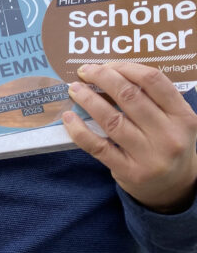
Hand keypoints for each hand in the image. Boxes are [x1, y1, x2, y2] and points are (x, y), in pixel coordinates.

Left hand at [63, 63, 196, 212]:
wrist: (174, 188)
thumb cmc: (167, 143)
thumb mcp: (174, 120)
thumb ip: (153, 99)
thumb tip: (110, 71)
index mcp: (183, 116)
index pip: (154, 81)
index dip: (125, 67)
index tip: (106, 64)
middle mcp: (169, 135)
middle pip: (130, 97)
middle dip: (102, 78)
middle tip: (85, 71)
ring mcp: (149, 156)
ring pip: (112, 120)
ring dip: (88, 100)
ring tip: (74, 89)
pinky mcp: (129, 171)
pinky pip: (98, 146)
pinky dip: (79, 130)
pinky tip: (69, 117)